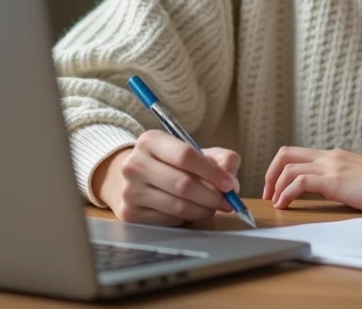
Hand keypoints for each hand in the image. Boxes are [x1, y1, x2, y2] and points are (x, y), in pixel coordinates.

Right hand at [92, 129, 240, 225]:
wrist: (134, 178)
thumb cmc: (171, 163)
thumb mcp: (195, 152)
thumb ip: (221, 159)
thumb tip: (232, 183)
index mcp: (150, 141)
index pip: (185, 156)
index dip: (212, 172)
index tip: (230, 185)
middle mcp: (135, 164)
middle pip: (183, 184)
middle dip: (212, 196)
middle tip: (227, 202)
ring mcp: (130, 190)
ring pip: (177, 206)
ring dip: (203, 210)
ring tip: (213, 207)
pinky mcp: (130, 214)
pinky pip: (169, 220)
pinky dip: (187, 218)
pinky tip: (193, 211)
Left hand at [262, 147, 361, 213]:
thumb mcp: (358, 178)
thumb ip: (341, 179)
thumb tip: (328, 190)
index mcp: (334, 156)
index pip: (297, 153)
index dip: (279, 168)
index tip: (275, 187)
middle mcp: (329, 157)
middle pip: (286, 154)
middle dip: (270, 173)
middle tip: (267, 193)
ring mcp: (331, 166)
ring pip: (289, 167)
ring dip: (275, 186)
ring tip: (274, 202)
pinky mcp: (335, 181)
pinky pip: (300, 182)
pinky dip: (286, 193)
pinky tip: (284, 205)